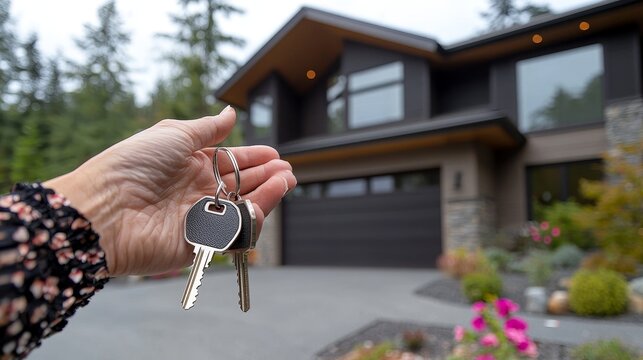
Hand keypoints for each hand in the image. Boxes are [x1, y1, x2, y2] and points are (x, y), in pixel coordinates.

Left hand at [44, 106, 295, 275]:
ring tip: (285, 180)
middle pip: (239, 186)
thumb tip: (232, 113)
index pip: (228, 162)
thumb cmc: (131, 165)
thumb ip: (207, 128)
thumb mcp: (172, 134)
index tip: (274, 155)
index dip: (253, 158)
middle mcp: (194, 192)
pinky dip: (250, 218)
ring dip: (266, 195)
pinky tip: (264, 201)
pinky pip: (230, 232)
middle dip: (265, 177)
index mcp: (188, 165)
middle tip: (287, 170)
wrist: (103, 209)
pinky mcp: (197, 243)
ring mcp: (197, 218)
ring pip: (240, 208)